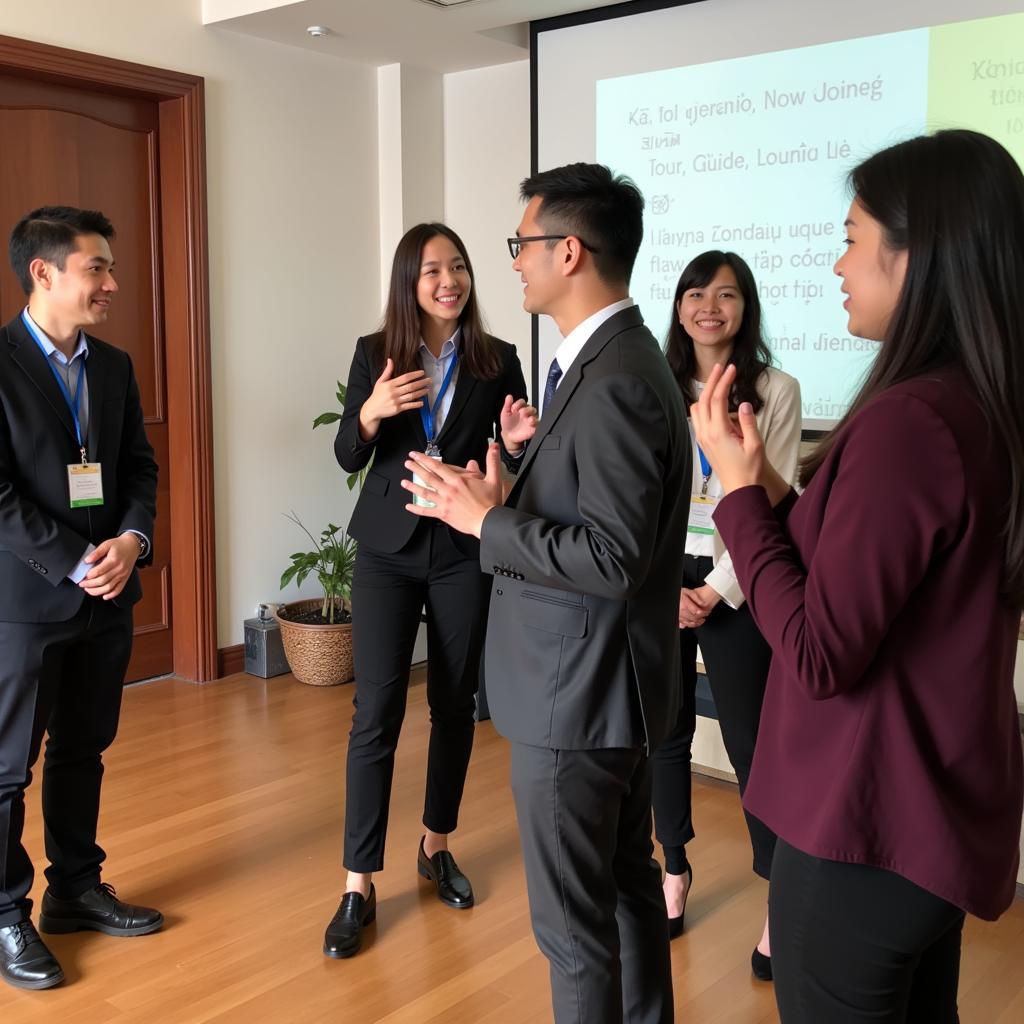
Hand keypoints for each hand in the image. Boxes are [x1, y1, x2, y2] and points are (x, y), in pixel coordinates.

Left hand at [80, 534, 140, 599]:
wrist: (133, 546)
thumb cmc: (119, 545)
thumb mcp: (106, 544)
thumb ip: (96, 552)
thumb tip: (87, 560)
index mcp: (113, 560)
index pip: (99, 571)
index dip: (89, 575)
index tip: (83, 576)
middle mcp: (119, 569)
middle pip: (102, 581)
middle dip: (90, 584)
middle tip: (82, 584)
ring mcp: (123, 575)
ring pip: (109, 587)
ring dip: (97, 591)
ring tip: (89, 589)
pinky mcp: (125, 578)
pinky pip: (118, 590)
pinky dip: (111, 595)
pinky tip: (104, 596)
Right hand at [358, 358, 430, 440]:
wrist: (372, 409)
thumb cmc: (377, 394)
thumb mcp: (380, 381)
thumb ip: (387, 371)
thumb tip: (390, 359)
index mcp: (390, 384)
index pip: (405, 378)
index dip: (414, 375)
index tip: (422, 373)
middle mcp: (394, 392)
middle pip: (410, 386)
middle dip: (421, 383)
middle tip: (429, 380)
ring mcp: (396, 401)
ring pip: (411, 396)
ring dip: (421, 392)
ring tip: (427, 389)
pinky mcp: (398, 409)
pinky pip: (409, 406)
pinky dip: (416, 404)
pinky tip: (422, 402)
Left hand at [402, 443, 502, 537]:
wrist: (488, 521)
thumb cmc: (490, 502)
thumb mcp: (493, 479)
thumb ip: (492, 461)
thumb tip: (493, 447)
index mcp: (458, 480)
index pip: (437, 466)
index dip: (425, 459)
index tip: (416, 455)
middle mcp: (448, 490)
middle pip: (428, 477)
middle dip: (416, 469)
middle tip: (407, 464)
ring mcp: (444, 502)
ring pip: (425, 493)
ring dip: (413, 487)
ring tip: (404, 482)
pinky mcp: (443, 514)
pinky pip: (427, 511)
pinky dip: (417, 509)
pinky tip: (409, 506)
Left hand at [500, 395, 538, 451]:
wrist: (509, 436)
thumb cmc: (508, 424)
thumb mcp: (505, 413)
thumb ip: (507, 405)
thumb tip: (509, 396)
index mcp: (520, 408)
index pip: (522, 402)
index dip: (518, 403)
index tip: (513, 408)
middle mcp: (526, 413)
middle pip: (530, 407)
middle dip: (526, 409)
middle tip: (520, 412)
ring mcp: (530, 419)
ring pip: (535, 414)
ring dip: (532, 415)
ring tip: (527, 418)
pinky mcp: (533, 427)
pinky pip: (537, 423)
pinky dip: (535, 422)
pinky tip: (530, 423)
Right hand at [678, 585, 719, 628]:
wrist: (673, 596)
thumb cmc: (680, 594)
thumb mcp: (688, 592)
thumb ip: (696, 597)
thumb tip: (703, 603)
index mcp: (685, 604)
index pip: (697, 612)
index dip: (704, 613)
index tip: (707, 612)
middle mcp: (681, 611)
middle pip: (694, 618)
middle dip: (702, 618)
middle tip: (706, 615)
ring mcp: (679, 616)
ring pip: (690, 623)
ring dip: (698, 622)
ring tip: (702, 619)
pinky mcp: (678, 618)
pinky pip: (685, 624)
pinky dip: (692, 624)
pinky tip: (695, 622)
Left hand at [690, 363, 791, 504]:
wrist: (741, 488)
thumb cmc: (750, 469)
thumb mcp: (755, 444)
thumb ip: (748, 422)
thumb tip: (743, 403)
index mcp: (718, 433)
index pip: (718, 399)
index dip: (724, 381)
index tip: (731, 368)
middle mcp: (705, 434)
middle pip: (703, 399)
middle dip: (711, 380)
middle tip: (721, 367)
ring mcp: (702, 438)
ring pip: (697, 408)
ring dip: (706, 394)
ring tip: (720, 383)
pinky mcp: (702, 442)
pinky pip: (698, 418)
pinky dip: (705, 406)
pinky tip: (717, 404)